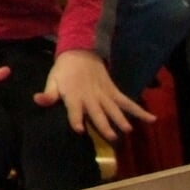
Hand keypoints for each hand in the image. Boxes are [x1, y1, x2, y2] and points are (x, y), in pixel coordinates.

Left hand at [34, 49, 155, 141]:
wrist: (79, 52)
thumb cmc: (63, 70)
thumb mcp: (52, 80)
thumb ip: (48, 94)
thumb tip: (37, 100)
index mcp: (73, 95)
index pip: (74, 110)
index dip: (76, 119)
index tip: (79, 129)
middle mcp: (90, 96)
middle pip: (97, 112)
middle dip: (104, 124)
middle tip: (112, 137)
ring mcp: (104, 94)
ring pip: (114, 108)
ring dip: (121, 119)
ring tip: (128, 130)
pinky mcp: (114, 91)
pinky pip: (127, 101)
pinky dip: (140, 110)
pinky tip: (151, 118)